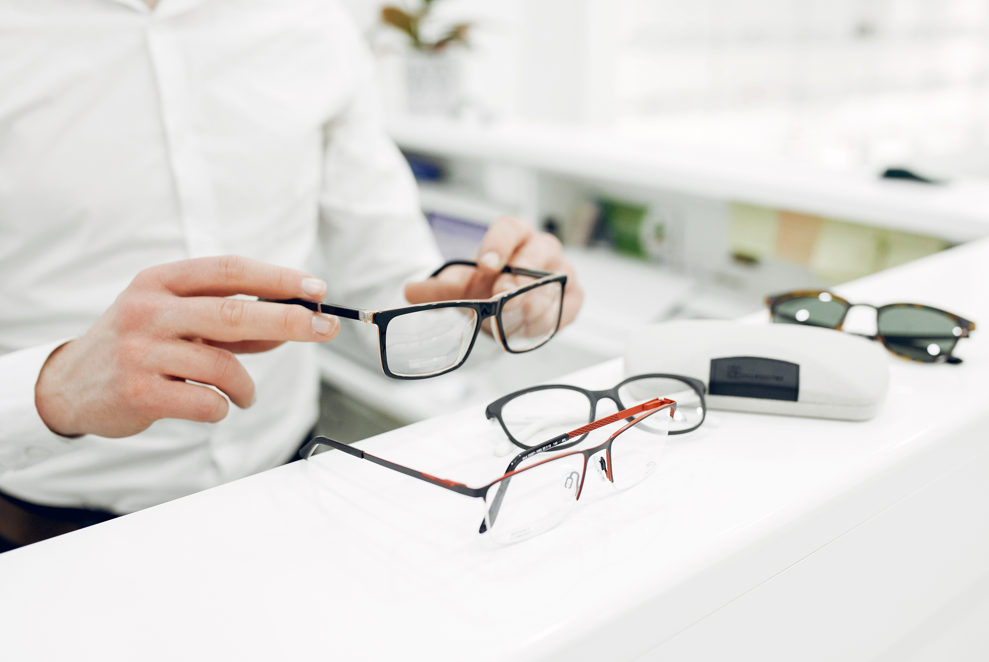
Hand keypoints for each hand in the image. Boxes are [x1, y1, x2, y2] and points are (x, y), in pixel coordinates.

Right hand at [35, 256, 339, 437]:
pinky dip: (222, 407)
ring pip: (223, 366)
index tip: (316, 289)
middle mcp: (148, 310)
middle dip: (288, 321)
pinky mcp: (138, 392)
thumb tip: (292, 325)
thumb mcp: (176, 319)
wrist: (69, 386)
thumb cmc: (138, 346)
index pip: (229, 270)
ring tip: (244, 395)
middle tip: (324, 330)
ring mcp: (140, 351)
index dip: (277, 279)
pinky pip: (205, 402)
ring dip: (247, 385)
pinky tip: (215, 406)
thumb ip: (229, 321)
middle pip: (234, 313)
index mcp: (160, 281)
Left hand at [405, 216, 583, 328]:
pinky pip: (567, 305)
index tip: (486, 264)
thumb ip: (439, 288)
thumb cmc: (489, 287)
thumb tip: (410, 291)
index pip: (511, 228)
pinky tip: (530, 327)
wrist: (506, 307)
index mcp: (515, 235)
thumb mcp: (462, 287)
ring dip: (533, 300)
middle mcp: (542, 248)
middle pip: (538, 250)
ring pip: (555, 279)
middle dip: (519, 274)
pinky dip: (549, 317)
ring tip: (512, 317)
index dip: (499, 244)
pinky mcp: (573, 296)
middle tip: (502, 293)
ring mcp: (562, 270)